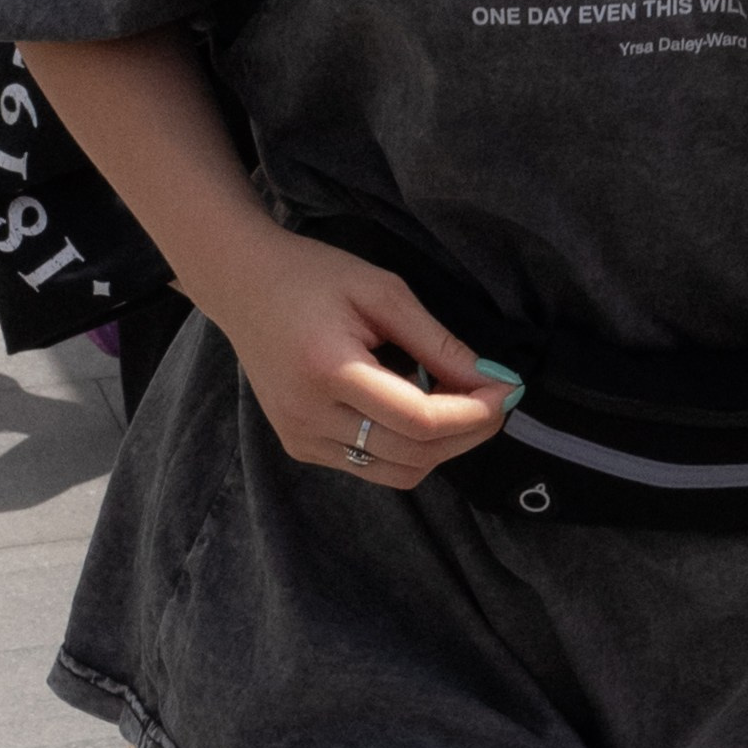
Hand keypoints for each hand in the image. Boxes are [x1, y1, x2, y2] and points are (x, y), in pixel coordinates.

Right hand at [202, 228, 518, 489]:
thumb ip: (436, 341)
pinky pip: (371, 466)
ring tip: (457, 403)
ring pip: (397, 472)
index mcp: (329, 369)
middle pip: (414, 455)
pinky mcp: (300, 447)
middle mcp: (309, 416)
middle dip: (468, 432)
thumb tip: (490, 382)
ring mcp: (301, 438)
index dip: (474, 414)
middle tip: (493, 397)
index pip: (419, 420)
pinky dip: (407, 447)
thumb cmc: (312, 275)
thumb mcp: (382, 290)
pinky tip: (413, 408)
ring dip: (441, 446)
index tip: (506, 390)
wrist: (241, 286)